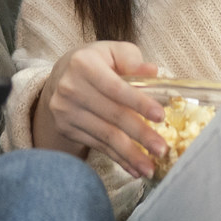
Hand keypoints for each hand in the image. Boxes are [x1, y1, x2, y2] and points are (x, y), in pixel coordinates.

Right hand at [32, 41, 165, 177]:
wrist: (59, 79)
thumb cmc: (95, 63)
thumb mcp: (111, 52)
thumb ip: (132, 60)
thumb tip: (152, 72)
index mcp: (84, 64)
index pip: (116, 87)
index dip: (139, 102)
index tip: (161, 116)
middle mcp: (70, 88)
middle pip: (112, 115)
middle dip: (140, 134)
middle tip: (161, 149)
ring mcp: (66, 111)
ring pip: (105, 135)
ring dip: (130, 154)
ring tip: (150, 168)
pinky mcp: (66, 129)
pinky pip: (98, 145)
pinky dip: (118, 158)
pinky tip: (134, 168)